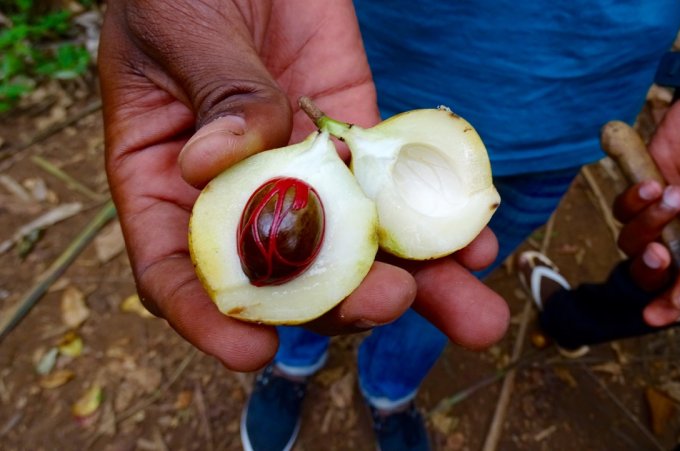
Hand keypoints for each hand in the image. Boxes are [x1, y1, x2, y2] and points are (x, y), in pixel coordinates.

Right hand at [99, 0, 507, 371]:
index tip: (252, 349)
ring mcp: (305, 173)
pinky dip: (436, 221)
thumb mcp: (183, 31)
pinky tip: (476, 244)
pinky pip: (396, 192)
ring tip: (475, 317)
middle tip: (392, 302)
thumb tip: (211, 167)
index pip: (176, 269)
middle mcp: (240, 194)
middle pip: (288, 275)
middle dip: (343, 300)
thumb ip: (214, 96)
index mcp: (167, 180)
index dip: (208, 317)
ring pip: (357, 247)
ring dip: (420, 284)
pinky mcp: (356, 145)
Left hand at [614, 93, 679, 325]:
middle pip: (648, 269)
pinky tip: (654, 180)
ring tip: (671, 191)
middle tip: (660, 250)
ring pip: (631, 238)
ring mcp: (662, 210)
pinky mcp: (642, 184)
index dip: (666, 305)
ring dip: (647, 221)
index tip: (651, 318)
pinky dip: (634, 198)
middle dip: (649, 265)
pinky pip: (623, 206)